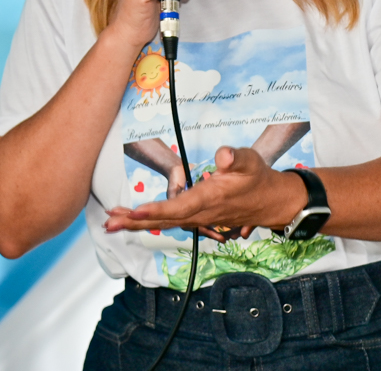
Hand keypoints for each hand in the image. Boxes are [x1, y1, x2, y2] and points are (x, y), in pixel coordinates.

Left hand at [104, 146, 305, 236]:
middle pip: (164, 221)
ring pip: (164, 223)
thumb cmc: (258, 178)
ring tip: (112, 222)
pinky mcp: (197, 218)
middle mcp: (201, 213)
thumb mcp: (250, 161)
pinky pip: (170, 222)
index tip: (135, 211)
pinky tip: (134, 221)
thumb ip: (236, 157)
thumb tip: (223, 155)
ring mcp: (198, 219)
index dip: (156, 210)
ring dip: (137, 224)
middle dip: (135, 223)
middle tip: (109, 223)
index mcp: (210, 199)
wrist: (271, 201)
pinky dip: (149, 222)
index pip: (179, 207)